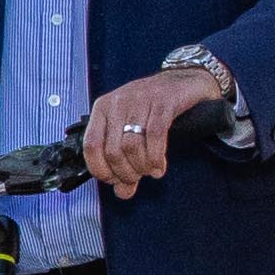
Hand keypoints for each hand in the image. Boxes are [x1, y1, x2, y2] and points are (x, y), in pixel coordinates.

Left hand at [81, 57, 234, 195]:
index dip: (101, 170)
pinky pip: (154, 136)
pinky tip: (159, 166)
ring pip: (132, 145)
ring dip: (142, 167)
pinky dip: (156, 157)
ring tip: (150, 171)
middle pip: (113, 151)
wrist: (184, 81)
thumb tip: (122, 193)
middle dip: (126, 172)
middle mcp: (117, 103)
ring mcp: (139, 100)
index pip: (90, 146)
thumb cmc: (154, 107)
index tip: (115, 180)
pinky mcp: (163, 102)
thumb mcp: (133, 132)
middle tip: (139, 177)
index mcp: (102, 109)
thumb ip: (125, 164)